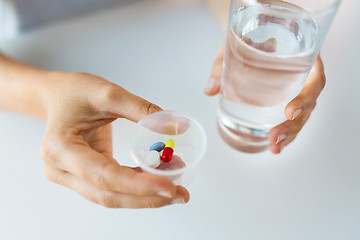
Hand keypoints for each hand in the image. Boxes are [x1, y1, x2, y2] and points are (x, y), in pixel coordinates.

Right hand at [40, 72, 188, 207]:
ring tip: (176, 189)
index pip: (104, 175)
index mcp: (60, 148)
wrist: (58, 97)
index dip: (138, 185)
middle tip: (181, 195)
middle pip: (108, 194)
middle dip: (148, 197)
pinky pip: (114, 187)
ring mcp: (70, 177)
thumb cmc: (75, 92)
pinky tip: (160, 179)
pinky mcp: (84, 177)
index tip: (169, 186)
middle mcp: (60, 170)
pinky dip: (138, 186)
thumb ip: (142, 109)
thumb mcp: (108, 93)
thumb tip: (175, 128)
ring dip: (145, 196)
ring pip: (112, 196)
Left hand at [204, 46, 325, 153]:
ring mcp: (299, 87)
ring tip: (275, 147)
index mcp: (303, 56)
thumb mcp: (235, 44)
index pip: (315, 78)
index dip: (306, 96)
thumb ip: (223, 66)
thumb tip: (210, 90)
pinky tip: (277, 144)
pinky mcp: (289, 96)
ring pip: (304, 114)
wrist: (254, 32)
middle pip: (310, 102)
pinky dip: (287, 132)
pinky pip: (294, 116)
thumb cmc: (250, 35)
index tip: (290, 111)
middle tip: (274, 138)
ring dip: (291, 133)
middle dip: (294, 124)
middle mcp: (306, 73)